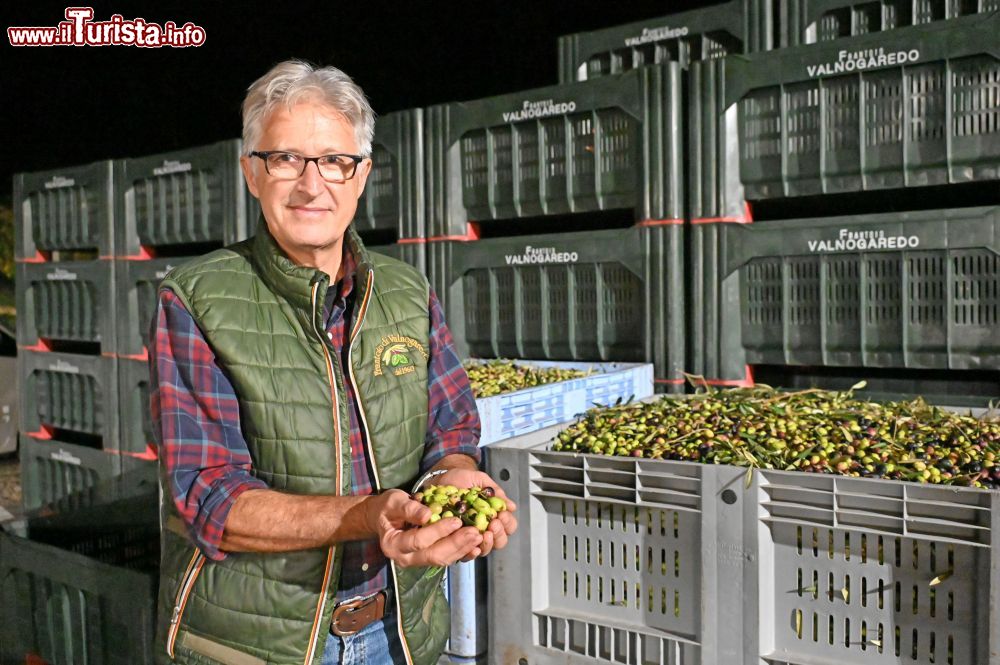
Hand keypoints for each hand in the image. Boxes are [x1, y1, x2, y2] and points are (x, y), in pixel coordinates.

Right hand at [366, 489, 482, 566]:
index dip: (438, 531)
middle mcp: (404, 558)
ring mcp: (416, 561)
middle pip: (434, 555)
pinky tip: (476, 546)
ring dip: (462, 549)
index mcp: (393, 544)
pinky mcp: (427, 559)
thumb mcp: (394, 501)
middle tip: (475, 532)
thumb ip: (409, 508)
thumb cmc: (388, 507)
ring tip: (479, 536)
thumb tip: (427, 515)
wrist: (383, 517)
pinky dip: (461, 553)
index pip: (418, 541)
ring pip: (442, 559)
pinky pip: (446, 558)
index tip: (456, 520)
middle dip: (456, 544)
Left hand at [428, 468, 517, 560]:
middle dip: (499, 534)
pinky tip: (472, 546)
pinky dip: (470, 553)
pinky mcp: (455, 542)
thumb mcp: (480, 480)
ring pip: (485, 550)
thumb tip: (511, 506)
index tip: (502, 515)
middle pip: (500, 541)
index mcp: (493, 515)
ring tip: (484, 533)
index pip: (508, 526)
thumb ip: (496, 492)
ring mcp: (470, 536)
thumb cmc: (461, 479)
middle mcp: (484, 528)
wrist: (440, 478)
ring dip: (487, 544)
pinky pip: (465, 554)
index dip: (508, 523)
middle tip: (493, 524)